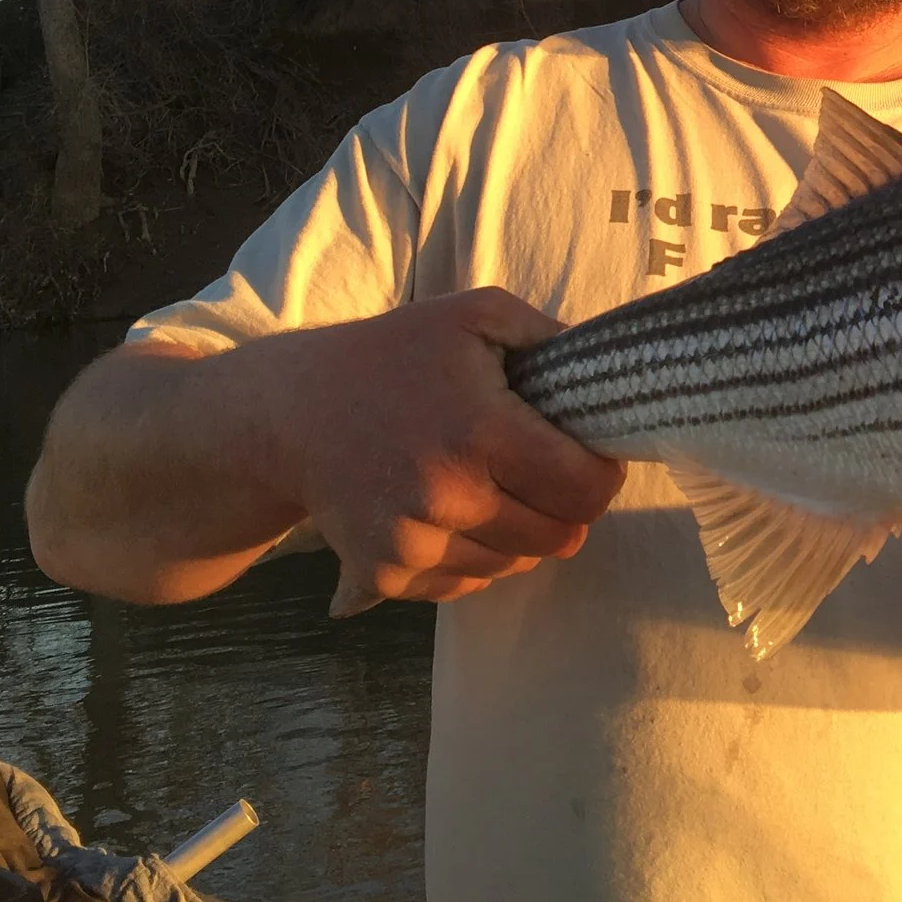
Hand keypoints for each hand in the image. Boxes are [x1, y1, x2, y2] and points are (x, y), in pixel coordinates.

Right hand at [250, 287, 624, 610]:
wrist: (292, 412)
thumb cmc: (394, 356)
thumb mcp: (475, 315)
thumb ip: (549, 336)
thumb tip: (610, 371)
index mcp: (479, 432)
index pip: (584, 489)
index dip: (601, 474)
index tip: (590, 456)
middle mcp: (447, 498)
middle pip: (558, 536)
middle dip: (565, 507)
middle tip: (543, 473)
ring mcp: (412, 545)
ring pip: (515, 566)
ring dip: (521, 535)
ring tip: (492, 487)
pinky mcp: (385, 576)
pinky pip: (466, 586)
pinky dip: (475, 559)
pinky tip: (454, 514)